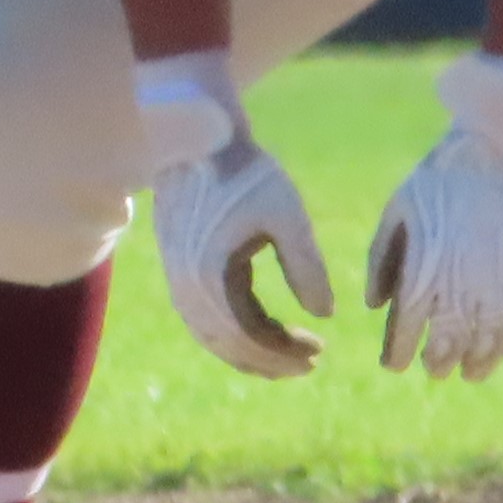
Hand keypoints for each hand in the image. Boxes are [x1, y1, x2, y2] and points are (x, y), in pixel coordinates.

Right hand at [138, 55, 333, 380]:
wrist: (197, 141)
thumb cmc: (245, 172)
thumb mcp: (285, 213)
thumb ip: (305, 265)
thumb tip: (325, 315)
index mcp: (208, 279)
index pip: (246, 338)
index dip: (282, 354)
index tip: (318, 356)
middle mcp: (185, 289)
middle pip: (229, 346)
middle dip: (271, 360)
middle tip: (312, 361)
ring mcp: (177, 282)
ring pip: (215, 337)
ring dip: (254, 349)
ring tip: (293, 349)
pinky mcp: (179, 271)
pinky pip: (207, 318)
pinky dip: (237, 331)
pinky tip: (266, 325)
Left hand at [366, 51, 502, 379]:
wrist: (502, 145)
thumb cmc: (443, 175)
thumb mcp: (399, 209)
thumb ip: (381, 259)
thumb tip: (375, 306)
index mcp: (422, 278)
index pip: (404, 339)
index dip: (397, 356)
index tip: (395, 361)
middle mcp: (462, 294)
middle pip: (449, 354)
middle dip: (438, 365)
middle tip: (435, 365)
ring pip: (492, 351)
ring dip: (480, 365)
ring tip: (472, 366)